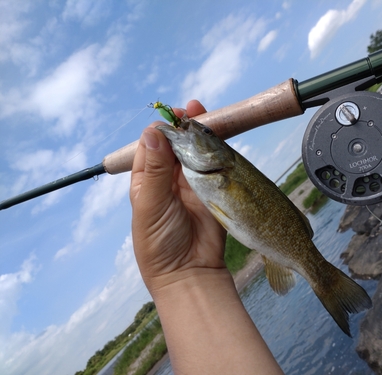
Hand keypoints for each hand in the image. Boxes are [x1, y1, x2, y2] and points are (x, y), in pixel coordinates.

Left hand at [130, 100, 226, 295]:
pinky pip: (215, 166)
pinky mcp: (213, 190)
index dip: (160, 130)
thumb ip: (155, 170)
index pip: (151, 146)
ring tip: (201, 113)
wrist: (190, 272)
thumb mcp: (151, 204)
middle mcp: (168, 179)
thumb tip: (154, 132)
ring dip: (198, 133)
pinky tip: (217, 135)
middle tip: (190, 110)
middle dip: (181, 126)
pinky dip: (216, 150)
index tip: (171, 117)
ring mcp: (192, 183)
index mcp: (146, 181)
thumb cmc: (160, 242)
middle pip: (174, 145)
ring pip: (195, 151)